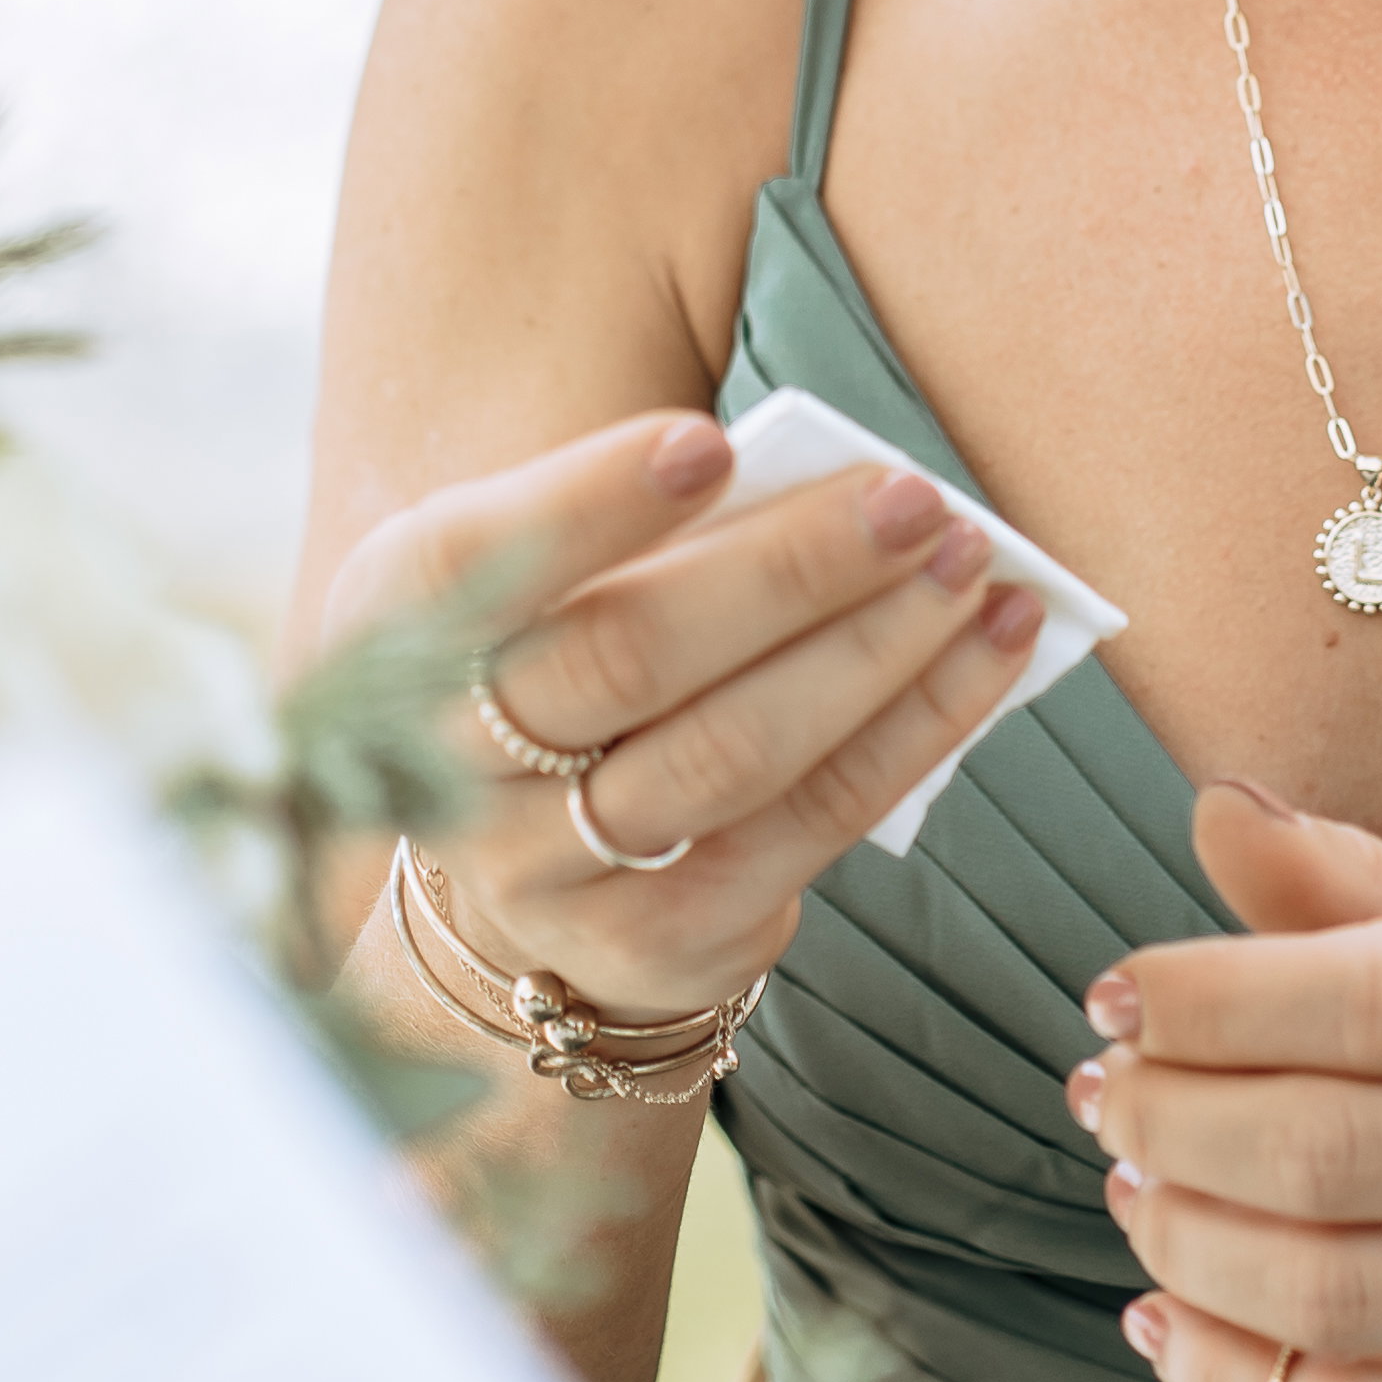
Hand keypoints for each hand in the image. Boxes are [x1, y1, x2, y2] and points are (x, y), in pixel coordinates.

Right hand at [319, 409, 1047, 1020]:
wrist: (515, 883)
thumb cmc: (542, 665)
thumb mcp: (523, 582)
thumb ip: (625, 529)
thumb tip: (810, 472)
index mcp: (394, 639)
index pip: (474, 566)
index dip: (589, 506)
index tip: (710, 442)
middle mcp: (453, 770)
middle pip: (626, 660)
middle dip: (785, 571)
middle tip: (909, 500)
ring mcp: (557, 873)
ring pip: (734, 751)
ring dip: (873, 649)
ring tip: (969, 566)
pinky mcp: (667, 939)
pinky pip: (814, 819)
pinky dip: (918, 724)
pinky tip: (986, 648)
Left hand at [1079, 779, 1381, 1381]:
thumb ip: (1361, 885)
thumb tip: (1211, 809)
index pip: (1368, 998)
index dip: (1208, 1002)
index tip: (1116, 1001)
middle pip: (1325, 1153)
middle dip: (1171, 1126)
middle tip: (1111, 1103)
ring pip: (1328, 1297)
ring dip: (1185, 1249)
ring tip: (1140, 1197)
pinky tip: (1171, 1323)